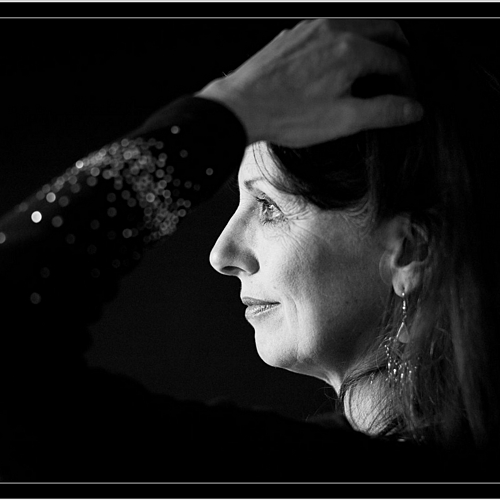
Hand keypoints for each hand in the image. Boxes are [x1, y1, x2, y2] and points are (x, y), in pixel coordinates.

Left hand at [197, 19, 422, 146]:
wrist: (241, 107)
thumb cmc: (286, 114)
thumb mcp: (343, 120)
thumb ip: (383, 112)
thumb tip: (412, 109)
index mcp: (351, 49)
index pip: (395, 59)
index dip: (406, 79)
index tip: (406, 95)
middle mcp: (333, 30)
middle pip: (381, 28)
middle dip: (398, 47)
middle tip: (402, 65)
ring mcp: (310, 29)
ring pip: (355, 24)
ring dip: (372, 39)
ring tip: (375, 61)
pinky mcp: (293, 35)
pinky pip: (329, 29)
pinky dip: (345, 39)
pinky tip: (338, 59)